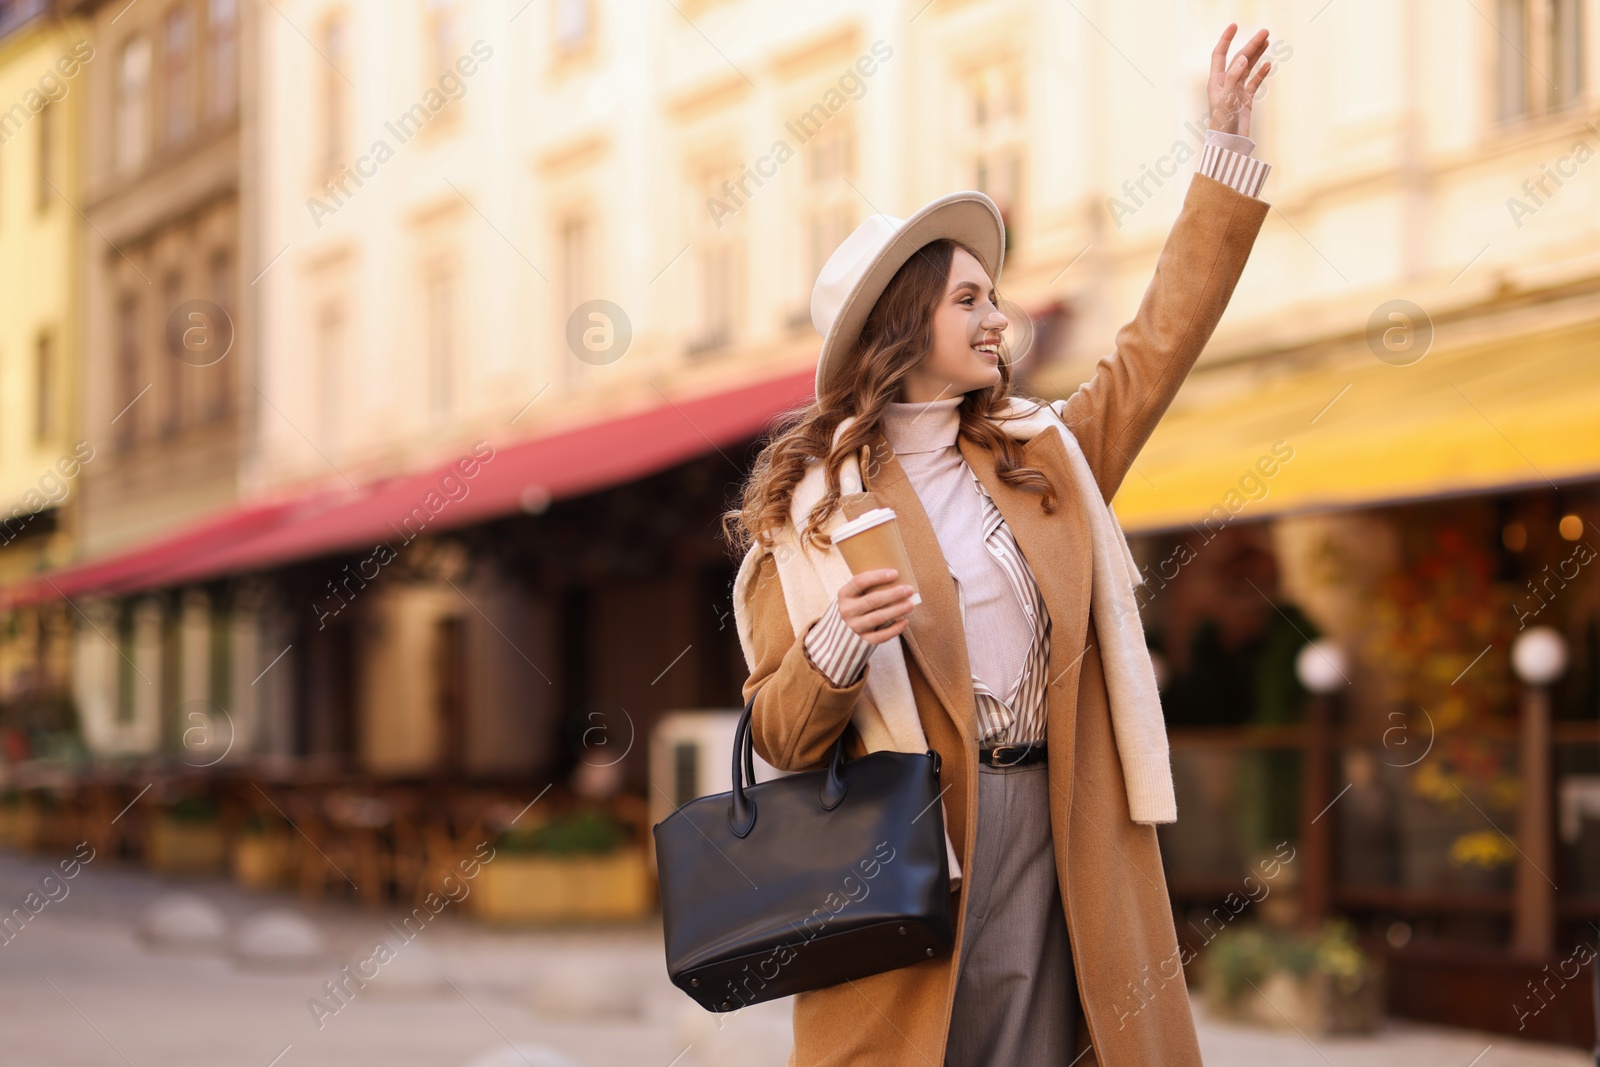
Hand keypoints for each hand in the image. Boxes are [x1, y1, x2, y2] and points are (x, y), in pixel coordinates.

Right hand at [838, 568, 917, 644]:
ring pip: (878, 618)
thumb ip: (869, 588)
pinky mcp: (863, 641)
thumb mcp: (854, 595)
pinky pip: (881, 636)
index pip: (860, 582)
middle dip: (893, 594)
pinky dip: (894, 629)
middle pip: (873, 600)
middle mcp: (847, 611)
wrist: (841, 635)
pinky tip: (905, 621)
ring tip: (910, 604)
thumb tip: (897, 579)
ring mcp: (854, 627)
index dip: (878, 576)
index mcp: (844, 595)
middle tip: (909, 589)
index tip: (895, 573)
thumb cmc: (855, 607)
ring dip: (896, 610)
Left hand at [1208, 23, 1271, 137]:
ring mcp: (1236, 92)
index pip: (1220, 55)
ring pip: (1248, 68)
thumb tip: (1242, 59)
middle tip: (1265, 32)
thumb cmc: (1223, 124)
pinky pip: (1254, 83)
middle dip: (1251, 44)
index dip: (1226, 39)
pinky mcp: (1244, 100)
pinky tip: (1268, 64)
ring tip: (1267, 41)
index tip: (1234, 25)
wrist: (1228, 144)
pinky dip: (1261, 73)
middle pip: (1239, 59)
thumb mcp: (1226, 100)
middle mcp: (1225, 84)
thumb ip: (1233, 79)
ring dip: (1257, 54)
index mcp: (1217, 82)